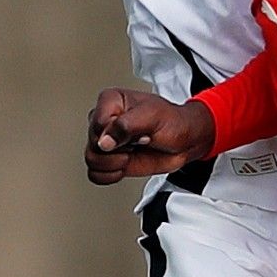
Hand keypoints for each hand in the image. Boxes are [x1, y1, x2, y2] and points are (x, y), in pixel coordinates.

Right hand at [85, 89, 214, 184]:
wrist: (185, 141)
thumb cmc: (173, 122)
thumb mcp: (152, 117)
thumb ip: (125, 126)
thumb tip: (103, 142)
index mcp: (110, 101)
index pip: (98, 124)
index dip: (117, 134)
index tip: (138, 131)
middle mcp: (104, 121)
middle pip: (93, 143)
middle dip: (119, 149)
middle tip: (139, 141)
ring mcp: (105, 141)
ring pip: (91, 160)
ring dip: (115, 163)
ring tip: (132, 153)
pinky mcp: (109, 159)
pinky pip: (95, 174)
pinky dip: (111, 175)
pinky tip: (125, 165)